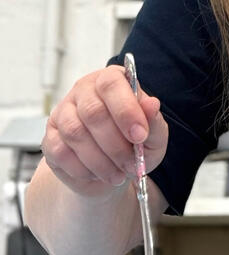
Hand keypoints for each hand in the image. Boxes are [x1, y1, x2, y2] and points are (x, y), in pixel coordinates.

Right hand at [41, 65, 167, 198]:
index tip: (140, 136)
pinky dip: (83, 169)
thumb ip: (153, 121)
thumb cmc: (134, 145)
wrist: (112, 170)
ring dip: (100, 160)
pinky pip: (61, 152)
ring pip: (75, 133)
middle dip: (115, 144)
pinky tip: (98, 174)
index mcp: (110, 80)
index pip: (111, 84)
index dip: (126, 110)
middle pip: (92, 112)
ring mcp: (62, 113)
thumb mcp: (153, 135)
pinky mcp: (50, 138)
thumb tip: (152, 104)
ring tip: (118, 174)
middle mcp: (83, 91)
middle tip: (131, 164)